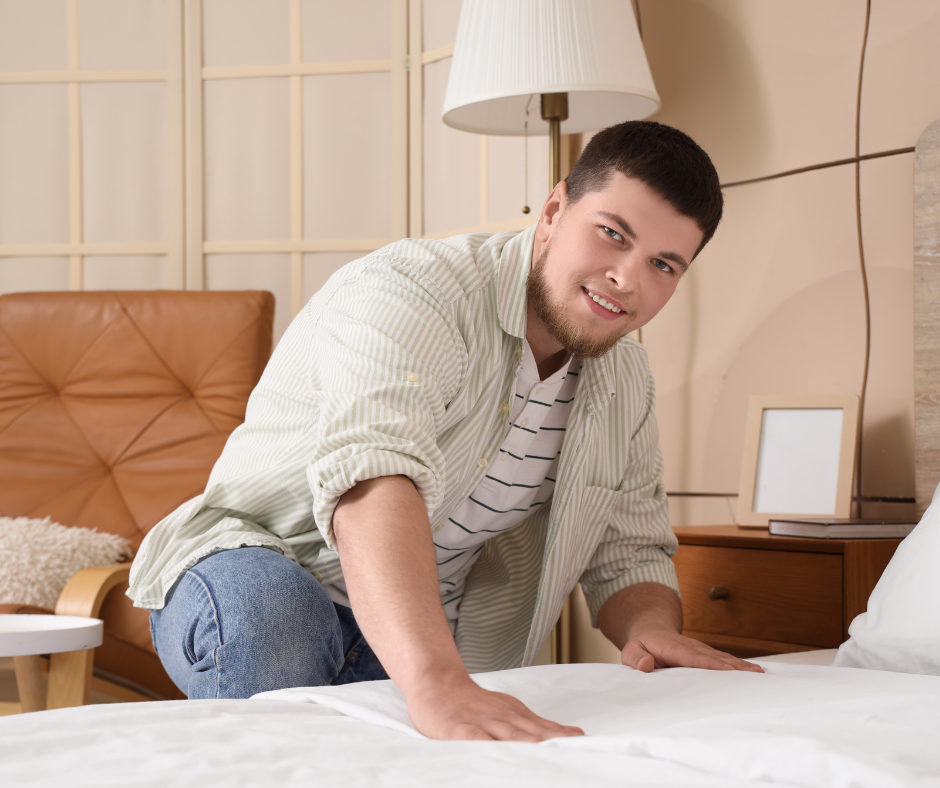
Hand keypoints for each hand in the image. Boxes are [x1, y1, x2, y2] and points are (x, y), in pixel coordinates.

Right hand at [407, 675, 584, 741]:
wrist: (437, 682)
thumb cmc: (473, 704)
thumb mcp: (507, 709)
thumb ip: (535, 725)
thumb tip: (569, 734)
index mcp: (515, 714)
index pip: (544, 728)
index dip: (562, 737)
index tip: (582, 744)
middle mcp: (503, 717)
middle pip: (532, 733)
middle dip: (553, 744)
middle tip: (573, 753)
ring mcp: (482, 722)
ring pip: (510, 736)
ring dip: (530, 746)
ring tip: (548, 756)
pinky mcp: (459, 730)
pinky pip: (476, 740)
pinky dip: (489, 747)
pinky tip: (498, 756)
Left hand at [620, 629, 764, 673]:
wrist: (650, 629)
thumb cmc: (641, 644)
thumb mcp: (631, 650)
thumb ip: (636, 657)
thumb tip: (645, 665)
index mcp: (674, 649)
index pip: (694, 658)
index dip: (711, 664)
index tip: (728, 671)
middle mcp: (691, 647)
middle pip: (715, 657)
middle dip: (734, 666)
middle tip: (755, 675)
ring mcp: (699, 649)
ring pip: (722, 657)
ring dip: (741, 666)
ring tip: (759, 674)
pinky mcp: (704, 653)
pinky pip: (722, 659)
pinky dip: (738, 665)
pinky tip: (752, 671)